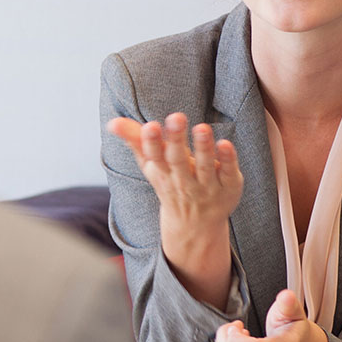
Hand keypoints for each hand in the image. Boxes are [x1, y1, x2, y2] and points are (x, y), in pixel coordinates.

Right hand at [107, 112, 242, 236]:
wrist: (195, 224)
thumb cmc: (171, 182)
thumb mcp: (151, 165)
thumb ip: (134, 140)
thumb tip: (112, 122)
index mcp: (162, 172)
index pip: (154, 157)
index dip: (152, 142)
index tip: (150, 126)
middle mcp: (183, 180)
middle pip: (178, 160)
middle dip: (176, 139)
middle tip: (176, 117)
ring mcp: (207, 186)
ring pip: (205, 166)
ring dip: (203, 147)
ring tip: (202, 128)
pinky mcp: (229, 186)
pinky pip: (229, 172)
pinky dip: (228, 160)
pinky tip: (226, 144)